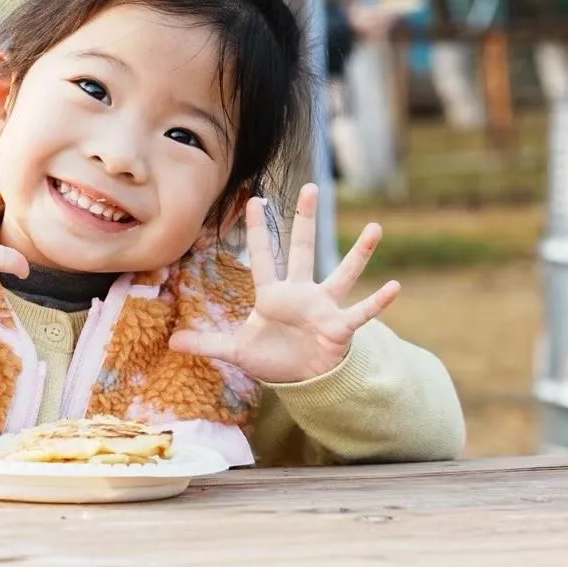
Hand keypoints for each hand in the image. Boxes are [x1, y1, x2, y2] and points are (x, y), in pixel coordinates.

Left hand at [169, 184, 399, 383]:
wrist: (303, 380)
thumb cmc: (273, 359)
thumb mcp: (237, 351)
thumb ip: (207, 344)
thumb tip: (172, 342)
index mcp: (273, 295)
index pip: (263, 256)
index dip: (257, 230)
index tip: (254, 199)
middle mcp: (301, 293)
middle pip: (302, 250)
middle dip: (304, 220)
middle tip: (309, 186)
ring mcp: (324, 307)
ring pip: (342, 273)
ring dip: (359, 252)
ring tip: (375, 228)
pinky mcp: (341, 327)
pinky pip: (362, 311)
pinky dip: (378, 301)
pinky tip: (395, 286)